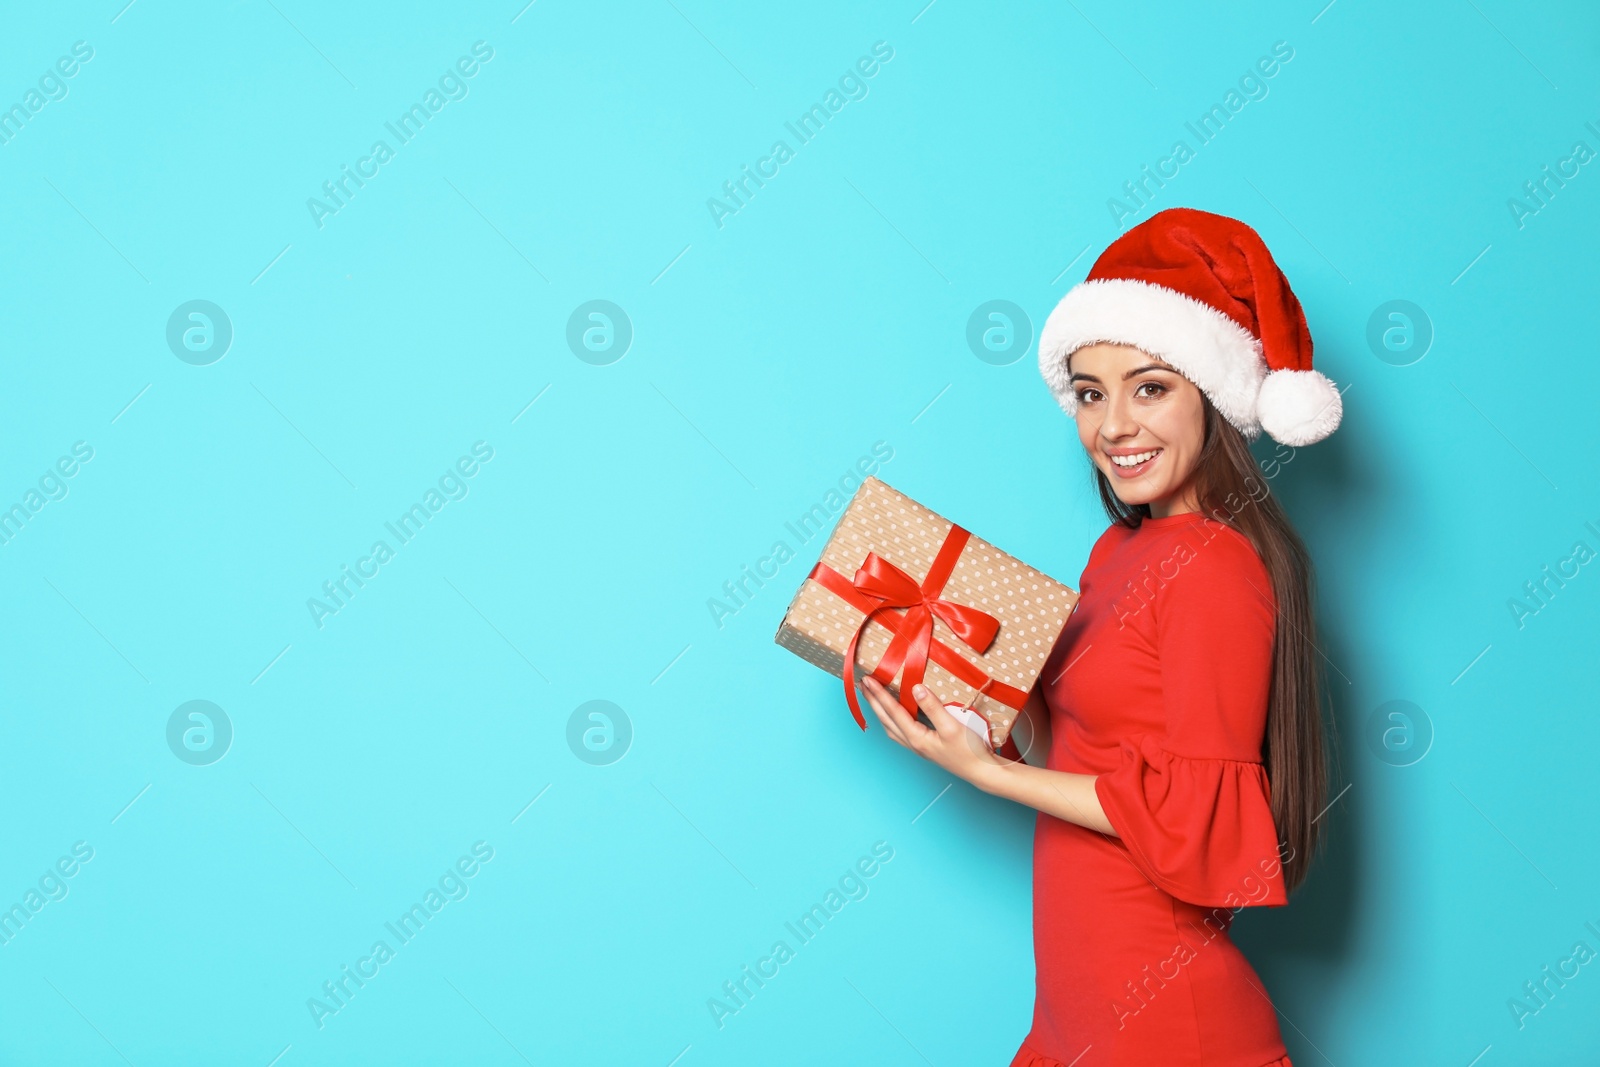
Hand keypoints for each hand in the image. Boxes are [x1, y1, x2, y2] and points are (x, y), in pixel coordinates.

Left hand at [859, 676, 1003, 785]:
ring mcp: (918, 747)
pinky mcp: (925, 747)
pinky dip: (892, 719)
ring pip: (891, 727)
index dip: (879, 695)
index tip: (867, 680)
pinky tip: (895, 714)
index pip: (893, 712)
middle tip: (861, 685)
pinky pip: (900, 731)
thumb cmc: (970, 751)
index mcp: (917, 738)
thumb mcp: (952, 726)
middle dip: (872, 702)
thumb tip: (915, 688)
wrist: (982, 772)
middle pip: (886, 720)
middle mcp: (913, 743)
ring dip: (880, 711)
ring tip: (872, 697)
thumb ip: (933, 707)